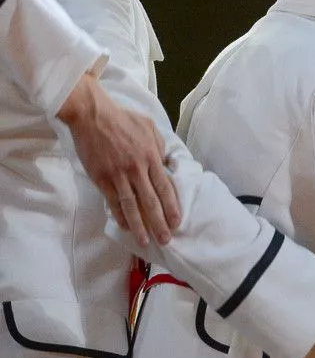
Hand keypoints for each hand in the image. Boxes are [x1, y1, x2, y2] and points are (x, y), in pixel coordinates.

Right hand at [58, 73, 180, 246]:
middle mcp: (137, 168)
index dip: (172, 206)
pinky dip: (120, 215)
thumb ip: (160, 147)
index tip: (177, 221)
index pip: (165, 187)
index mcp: (152, 156)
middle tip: (166, 239)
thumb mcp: (150, 127)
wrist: (93, 115)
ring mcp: (118, 175)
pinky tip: (126, 227)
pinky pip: (113, 201)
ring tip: (146, 241)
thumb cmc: (124, 119)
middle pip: (151, 201)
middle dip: (159, 222)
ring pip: (132, 206)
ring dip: (140, 226)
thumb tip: (166, 164)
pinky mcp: (101, 178)